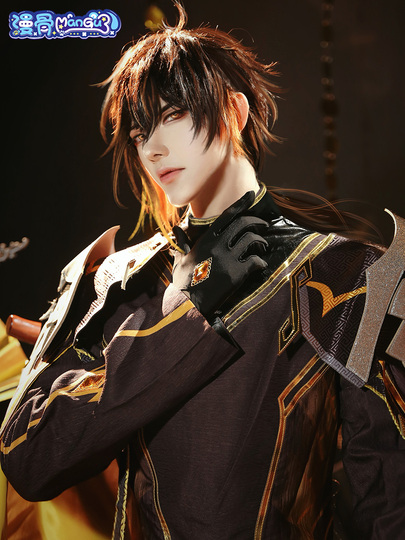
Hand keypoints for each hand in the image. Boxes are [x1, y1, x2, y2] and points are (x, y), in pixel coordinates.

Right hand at [172, 191, 268, 318]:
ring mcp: (228, 258)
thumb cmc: (183, 282)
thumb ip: (181, 244)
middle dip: (257, 222)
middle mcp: (218, 244)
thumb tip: (176, 230)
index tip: (251, 195)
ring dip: (261, 241)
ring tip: (263, 246)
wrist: (188, 304)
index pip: (227, 215)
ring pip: (252, 239)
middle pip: (244, 224)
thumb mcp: (179, 260)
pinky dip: (261, 262)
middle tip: (264, 226)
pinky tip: (260, 265)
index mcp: (206, 239)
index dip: (241, 203)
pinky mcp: (237, 273)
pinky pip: (256, 260)